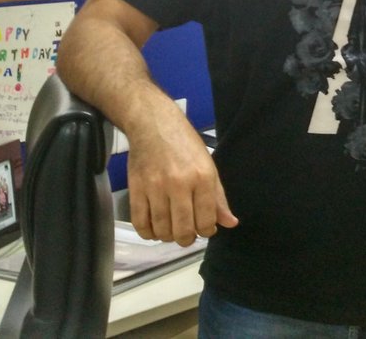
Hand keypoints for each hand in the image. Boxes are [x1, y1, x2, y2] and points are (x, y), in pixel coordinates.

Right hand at [126, 113, 238, 246]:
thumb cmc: (186, 144)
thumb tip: (230, 223)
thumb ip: (218, 198)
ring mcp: (155, 188)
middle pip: (183, 230)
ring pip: (162, 230)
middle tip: (187, 234)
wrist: (154, 125)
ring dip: (168, 237)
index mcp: (202, 178)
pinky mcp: (135, 190)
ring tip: (172, 230)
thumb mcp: (209, 166)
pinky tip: (155, 229)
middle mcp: (180, 185)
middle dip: (187, 239)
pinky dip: (148, 233)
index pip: (206, 220)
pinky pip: (140, 223)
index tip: (205, 229)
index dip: (207, 231)